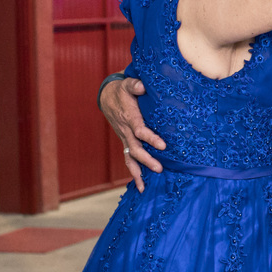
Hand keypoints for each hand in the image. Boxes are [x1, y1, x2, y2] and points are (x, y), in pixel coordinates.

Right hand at [100, 76, 164, 191]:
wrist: (108, 97)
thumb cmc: (122, 90)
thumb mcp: (127, 84)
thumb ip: (135, 85)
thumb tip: (142, 86)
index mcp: (129, 118)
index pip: (140, 130)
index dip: (151, 138)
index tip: (163, 145)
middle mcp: (126, 131)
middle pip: (135, 149)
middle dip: (147, 160)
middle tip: (160, 169)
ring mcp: (124, 138)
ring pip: (129, 158)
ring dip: (137, 173)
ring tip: (144, 187)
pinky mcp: (125, 141)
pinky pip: (128, 158)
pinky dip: (133, 172)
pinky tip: (140, 185)